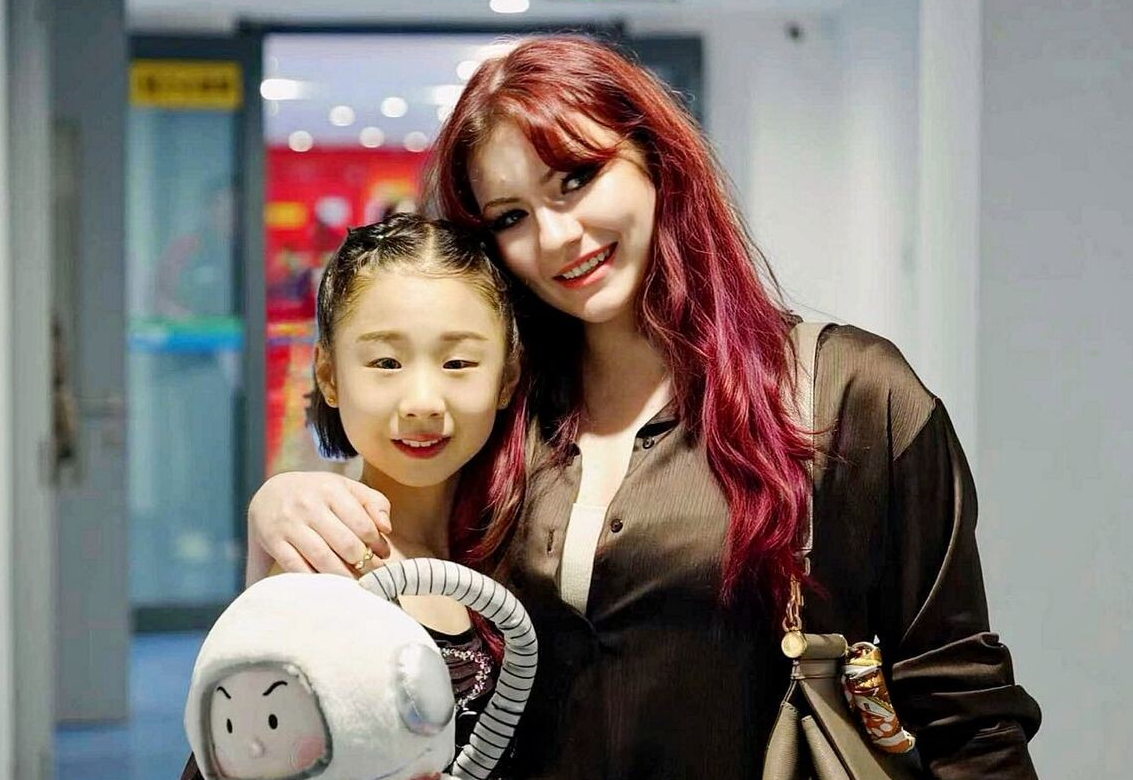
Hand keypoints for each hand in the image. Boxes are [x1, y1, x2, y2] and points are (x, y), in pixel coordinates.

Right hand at [247, 471, 391, 581]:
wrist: (270, 493)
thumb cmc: (317, 494)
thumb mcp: (346, 487)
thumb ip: (373, 502)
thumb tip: (387, 528)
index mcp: (331, 489)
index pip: (362, 524)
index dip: (377, 544)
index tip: (383, 555)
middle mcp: (308, 505)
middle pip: (344, 543)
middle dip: (363, 563)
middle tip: (372, 574)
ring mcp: (289, 523)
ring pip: (322, 557)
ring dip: (343, 575)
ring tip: (355, 583)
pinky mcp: (273, 541)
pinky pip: (297, 567)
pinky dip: (315, 579)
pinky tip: (329, 586)